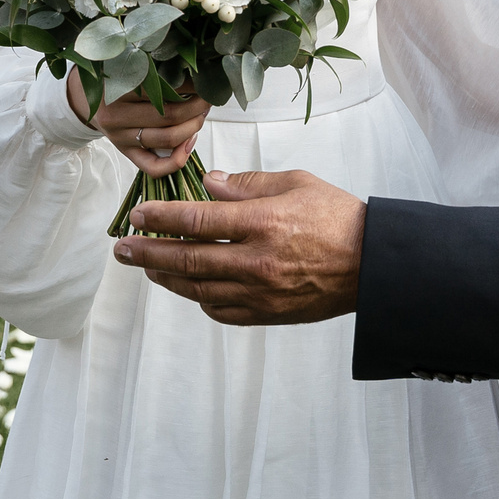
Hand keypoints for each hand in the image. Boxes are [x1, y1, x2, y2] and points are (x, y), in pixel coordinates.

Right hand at [67, 70, 208, 178]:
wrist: (89, 101)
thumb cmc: (117, 80)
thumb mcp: (128, 68)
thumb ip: (155, 69)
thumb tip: (196, 71)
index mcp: (117, 88)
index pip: (163, 88)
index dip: (190, 86)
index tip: (204, 80)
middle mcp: (116, 115)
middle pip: (170, 115)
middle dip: (197, 107)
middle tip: (207, 98)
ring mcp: (120, 138)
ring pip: (168, 139)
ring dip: (194, 127)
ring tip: (201, 114)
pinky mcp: (126, 154)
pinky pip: (154, 167)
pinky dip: (178, 159)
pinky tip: (189, 143)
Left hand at [114, 168, 366, 325]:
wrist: (375, 265)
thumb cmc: (338, 217)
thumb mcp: (295, 183)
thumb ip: (246, 184)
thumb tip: (206, 183)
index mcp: (264, 222)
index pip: (197, 219)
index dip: (161, 217)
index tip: (137, 215)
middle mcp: (257, 261)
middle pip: (187, 259)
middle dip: (148, 252)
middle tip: (122, 248)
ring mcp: (261, 292)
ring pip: (198, 288)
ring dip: (166, 277)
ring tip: (146, 266)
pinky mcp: (269, 314)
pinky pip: (221, 310)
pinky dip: (199, 298)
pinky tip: (188, 286)